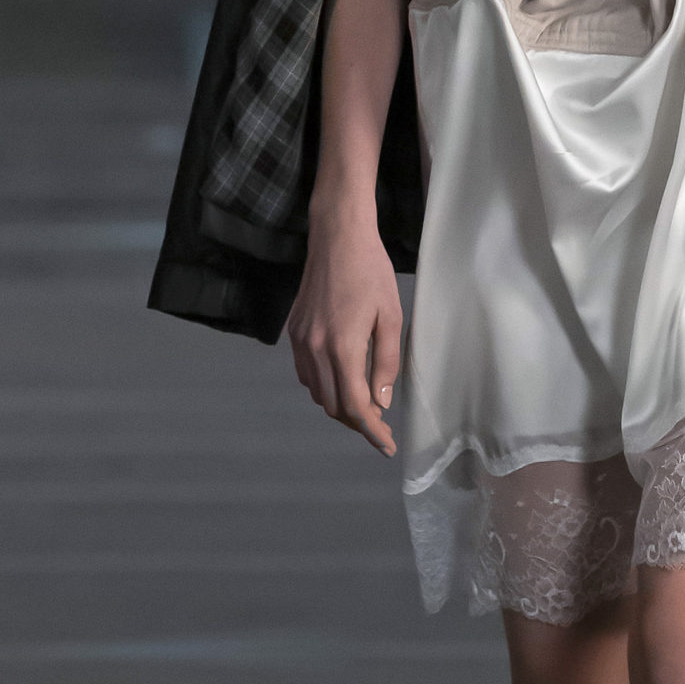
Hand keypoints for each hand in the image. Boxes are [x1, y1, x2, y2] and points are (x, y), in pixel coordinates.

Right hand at [287, 206, 403, 456]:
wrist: (336, 237)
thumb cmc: (371, 272)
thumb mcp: (391, 317)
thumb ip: (385, 364)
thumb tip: (380, 402)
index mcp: (342, 347)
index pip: (355, 406)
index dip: (372, 432)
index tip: (387, 446)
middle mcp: (314, 349)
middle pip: (333, 406)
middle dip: (358, 423)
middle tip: (382, 425)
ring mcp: (299, 341)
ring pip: (317, 393)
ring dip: (341, 405)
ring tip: (366, 404)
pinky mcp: (293, 332)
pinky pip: (306, 374)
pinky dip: (325, 386)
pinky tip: (344, 379)